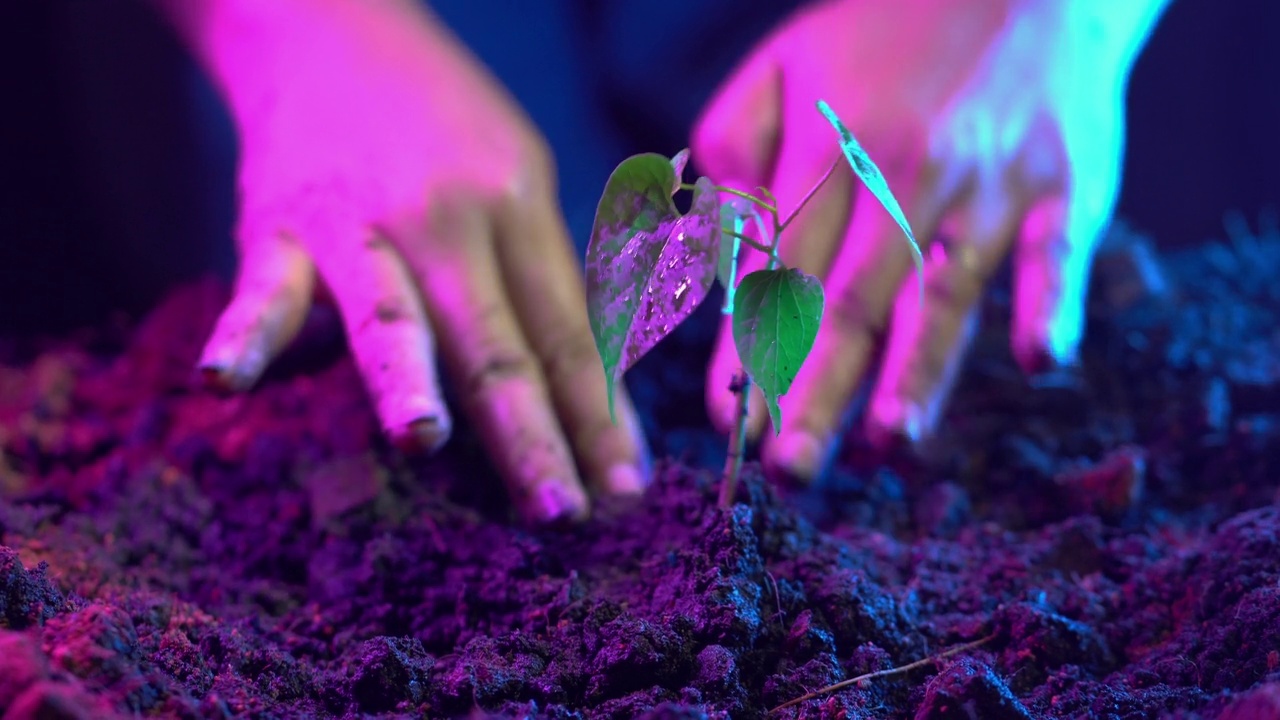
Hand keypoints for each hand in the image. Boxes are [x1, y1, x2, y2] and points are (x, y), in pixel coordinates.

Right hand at [168, 0, 648, 521]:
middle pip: (495, 343)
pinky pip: (261, 291)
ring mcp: (357, 225)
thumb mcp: (516, 180)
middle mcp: (446, 218)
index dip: (600, 417)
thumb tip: (590, 386)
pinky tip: (226, 383)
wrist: (328, 31)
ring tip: (425, 439)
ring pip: (389, 315)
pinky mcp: (276, 229)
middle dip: (533, 434)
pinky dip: (243, 335)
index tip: (627, 491)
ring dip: (407, 380)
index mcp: (517, 207)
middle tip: (564, 513)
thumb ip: (539, 280)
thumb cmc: (442, 125)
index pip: (568, 333)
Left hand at [692, 0, 1152, 481]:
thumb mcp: (780, 69)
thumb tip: (719, 259)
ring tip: (887, 440)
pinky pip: (1057, 254)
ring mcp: (989, 181)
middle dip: (813, 389)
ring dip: (917, 372)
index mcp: (825, 143)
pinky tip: (1037, 360)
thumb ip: (734, 155)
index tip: (727, 422)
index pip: (777, 269)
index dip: (749, 351)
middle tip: (785, 468)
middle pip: (850, 298)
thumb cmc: (880, 38)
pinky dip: (1050, 305)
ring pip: (945, 290)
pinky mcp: (1065, 186)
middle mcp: (903, 169)